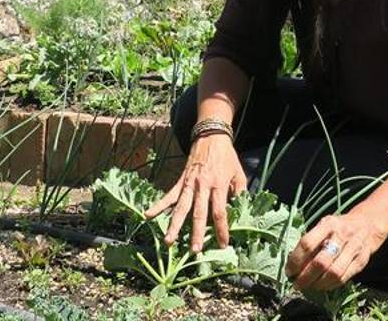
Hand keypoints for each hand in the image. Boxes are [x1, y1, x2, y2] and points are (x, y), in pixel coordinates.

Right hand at [145, 133, 246, 251]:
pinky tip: (148, 214)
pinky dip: (159, 205)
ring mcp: (189, 184)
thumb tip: (239, 211)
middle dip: (197, 233)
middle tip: (194, 250)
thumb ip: (239, 193)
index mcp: (219, 185)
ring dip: (175, 225)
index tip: (222, 244)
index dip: (222, 229)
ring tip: (169, 241)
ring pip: (181, 207)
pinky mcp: (181, 181)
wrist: (211, 137)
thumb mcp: (239, 174)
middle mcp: (202, 186)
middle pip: (199, 213)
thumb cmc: (227, 157)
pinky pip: (169, 195)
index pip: (220, 212)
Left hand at [285, 210, 387, 292]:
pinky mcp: (362, 260)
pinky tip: (322, 285)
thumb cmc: (339, 227)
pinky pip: (344, 278)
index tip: (288, 271)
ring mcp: (354, 248)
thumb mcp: (324, 226)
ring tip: (309, 286)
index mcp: (328, 224)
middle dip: (305, 277)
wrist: (368, 224)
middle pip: (321, 262)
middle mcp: (342, 235)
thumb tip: (293, 264)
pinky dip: (330, 285)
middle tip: (297, 284)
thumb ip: (311, 242)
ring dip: (318, 284)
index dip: (295, 260)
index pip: (307, 244)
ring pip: (333, 273)